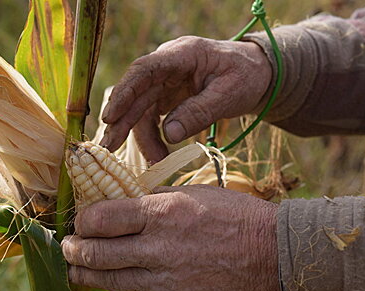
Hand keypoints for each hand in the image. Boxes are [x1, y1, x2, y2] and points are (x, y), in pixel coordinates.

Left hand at [62, 185, 282, 290]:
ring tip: (76, 270)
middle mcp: (159, 247)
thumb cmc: (232, 215)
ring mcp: (167, 279)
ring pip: (112, 281)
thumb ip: (153, 201)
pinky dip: (136, 288)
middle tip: (67, 249)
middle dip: (74, 252)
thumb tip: (122, 206)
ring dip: (88, 275)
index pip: (101, 218)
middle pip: (97, 254)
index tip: (80, 222)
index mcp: (161, 212)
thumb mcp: (191, 194)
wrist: (272, 253)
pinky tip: (138, 279)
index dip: (83, 220)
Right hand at [100, 36, 271, 162]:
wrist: (256, 75)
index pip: (144, 70)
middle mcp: (167, 66)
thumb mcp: (229, 94)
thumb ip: (199, 112)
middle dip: (121, 122)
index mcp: (182, 54)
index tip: (110, 117)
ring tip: (154, 163)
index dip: (124, 93)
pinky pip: (152, 119)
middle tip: (108, 148)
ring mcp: (165, 82)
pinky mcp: (167, 98)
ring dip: (141, 138)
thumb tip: (169, 135)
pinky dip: (154, 138)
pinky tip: (159, 156)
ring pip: (142, 111)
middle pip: (137, 94)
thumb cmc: (246, 76)